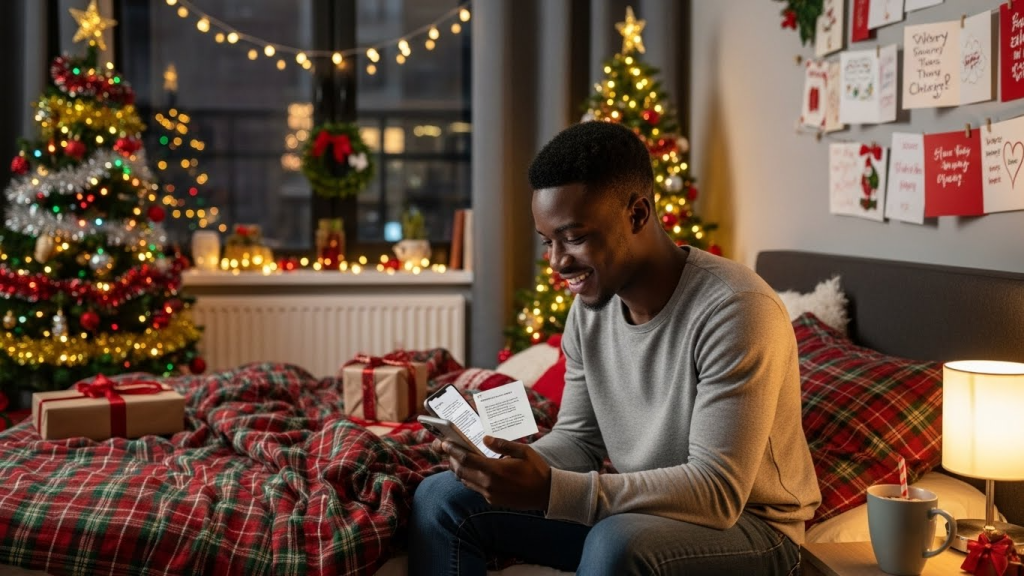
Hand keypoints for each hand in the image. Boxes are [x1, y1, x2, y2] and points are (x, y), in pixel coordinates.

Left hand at [434, 436, 551, 509]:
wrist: (546, 494)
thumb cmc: (536, 469)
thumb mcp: (523, 451)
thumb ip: (502, 444)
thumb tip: (485, 438)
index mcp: (495, 470)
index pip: (466, 459)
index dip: (453, 450)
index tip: (445, 442)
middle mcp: (489, 484)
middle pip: (461, 471)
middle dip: (451, 459)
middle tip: (445, 448)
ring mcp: (490, 494)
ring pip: (465, 481)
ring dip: (458, 469)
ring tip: (455, 457)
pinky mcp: (492, 500)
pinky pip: (475, 487)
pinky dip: (468, 478)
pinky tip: (471, 469)